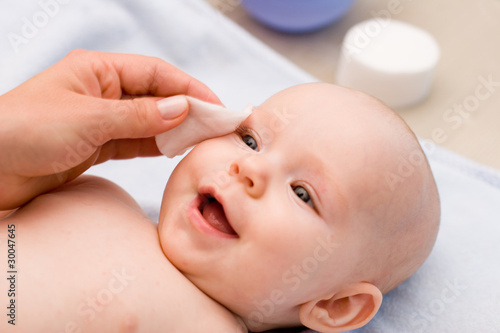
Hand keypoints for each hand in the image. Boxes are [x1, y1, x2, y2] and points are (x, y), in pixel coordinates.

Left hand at [0, 49, 220, 209]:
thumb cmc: (22, 132)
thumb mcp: (86, 119)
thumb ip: (137, 116)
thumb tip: (182, 109)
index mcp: (97, 70)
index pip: (155, 74)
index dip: (189, 88)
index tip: (216, 106)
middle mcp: (102, 92)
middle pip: (156, 96)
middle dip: (188, 110)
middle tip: (217, 127)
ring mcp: (101, 120)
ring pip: (149, 121)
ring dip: (176, 130)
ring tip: (204, 141)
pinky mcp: (97, 146)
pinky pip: (136, 142)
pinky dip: (157, 146)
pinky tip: (176, 150)